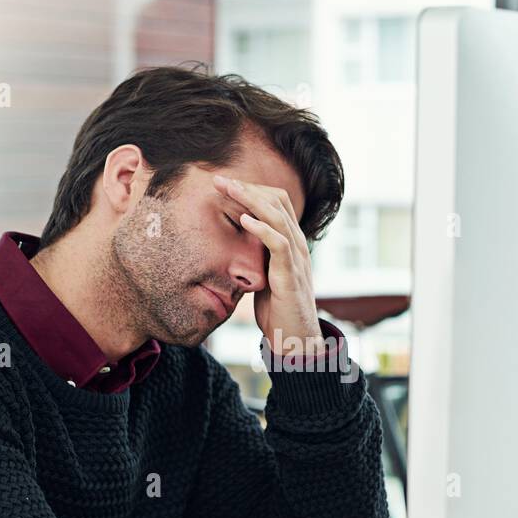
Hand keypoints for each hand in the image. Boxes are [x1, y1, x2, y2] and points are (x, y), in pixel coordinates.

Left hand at [212, 174, 322, 355]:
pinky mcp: (290, 275)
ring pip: (278, 217)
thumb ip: (257, 255)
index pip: (276, 202)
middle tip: (219, 179)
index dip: (251, 189)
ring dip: (251, 200)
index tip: (225, 184)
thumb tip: (234, 243)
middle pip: (277, 202)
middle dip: (247, 188)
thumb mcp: (264, 274)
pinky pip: (279, 244)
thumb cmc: (278, 308)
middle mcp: (297, 244)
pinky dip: (262, 229)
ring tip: (228, 189)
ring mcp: (296, 258)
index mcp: (291, 241)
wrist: (295, 338)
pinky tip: (243, 220)